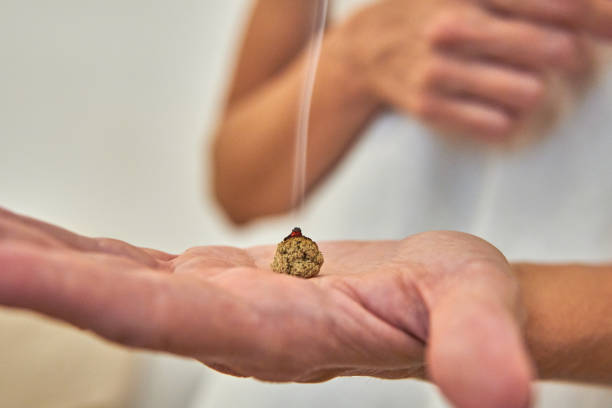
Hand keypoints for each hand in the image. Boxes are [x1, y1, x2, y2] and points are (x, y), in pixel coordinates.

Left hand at [0, 207, 531, 407]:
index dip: (78, 292)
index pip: (158, 314)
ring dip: (41, 257)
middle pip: (109, 298)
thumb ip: (476, 347)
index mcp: (274, 330)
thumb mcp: (478, 311)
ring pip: (112, 280)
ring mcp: (219, 305)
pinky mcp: (221, 284)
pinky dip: (83, 253)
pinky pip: (136, 266)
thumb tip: (496, 393)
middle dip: (28, 269)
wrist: (443, 301)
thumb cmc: (460, 301)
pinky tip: (43, 240)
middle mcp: (230, 325)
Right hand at [331, 0, 587, 141]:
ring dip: (537, 89)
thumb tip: (594, 11)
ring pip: (529, 92)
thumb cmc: (430, 10)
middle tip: (563, 57)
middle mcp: (454, 26)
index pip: (557, 3)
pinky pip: (497, 125)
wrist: (367, 49)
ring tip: (525, 83)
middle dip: (570, 56)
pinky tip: (497, 108)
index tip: (611, 32)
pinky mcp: (429, 106)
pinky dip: (507, 119)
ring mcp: (440, 69)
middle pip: (552, 49)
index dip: (599, 18)